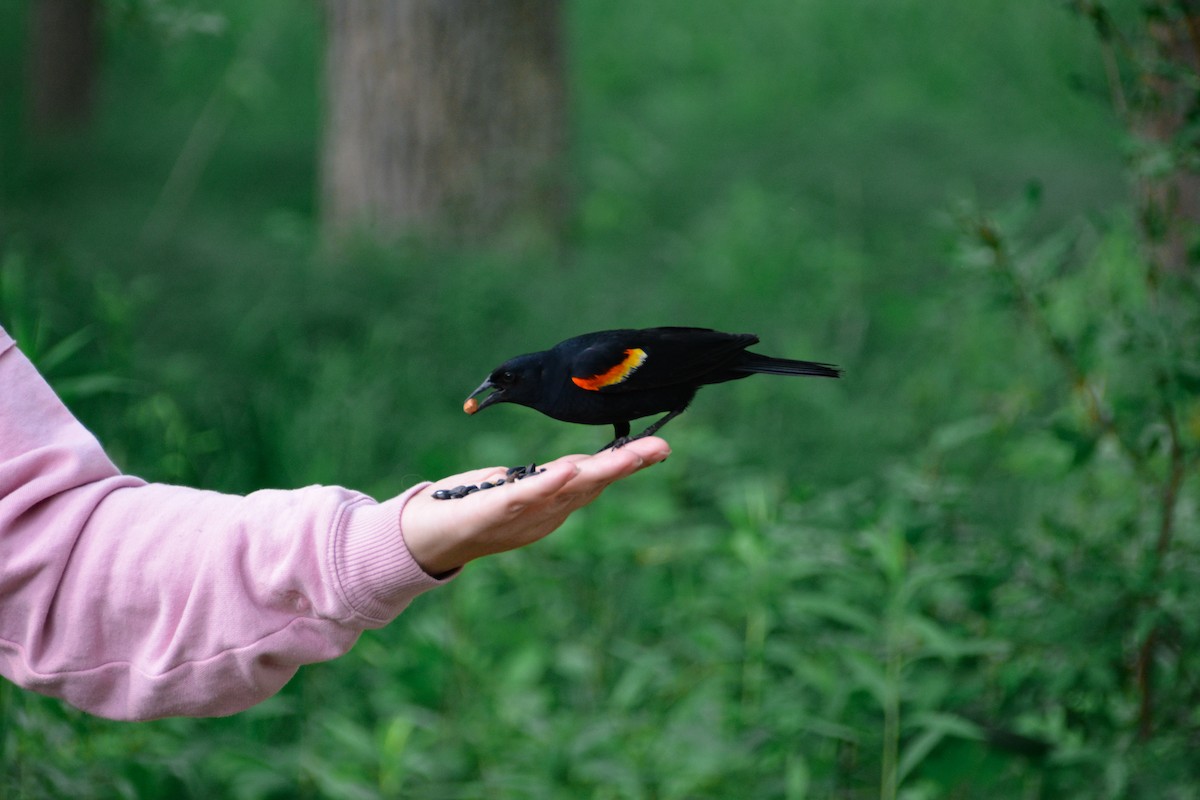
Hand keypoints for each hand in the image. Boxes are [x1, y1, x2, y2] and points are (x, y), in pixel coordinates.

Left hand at [400, 437, 670, 574]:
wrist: (430, 537)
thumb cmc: (475, 507)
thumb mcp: (522, 491)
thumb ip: (550, 481)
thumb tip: (581, 466)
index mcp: (555, 505)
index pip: (597, 479)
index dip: (628, 463)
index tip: (659, 447)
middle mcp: (547, 513)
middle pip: (593, 484)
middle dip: (628, 464)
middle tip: (661, 447)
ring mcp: (524, 514)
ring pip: (569, 489)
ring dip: (601, 470)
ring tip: (630, 454)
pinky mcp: (495, 510)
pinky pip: (527, 495)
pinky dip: (549, 483)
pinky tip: (568, 468)